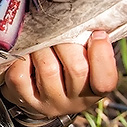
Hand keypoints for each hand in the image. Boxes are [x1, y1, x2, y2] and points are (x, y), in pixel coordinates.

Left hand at [1, 31, 117, 117]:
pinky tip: (25, 50)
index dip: (102, 55)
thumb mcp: (84, 62)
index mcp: (92, 92)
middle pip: (76, 69)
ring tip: (40, 37)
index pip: (105, 81)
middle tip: (60, 29)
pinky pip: (21, 73)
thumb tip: (92, 24)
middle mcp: (72, 102)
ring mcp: (46, 102)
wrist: (34, 93)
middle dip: (67, 43)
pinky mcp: (23, 97)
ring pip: (48, 68)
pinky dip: (22, 56)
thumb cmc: (63, 69)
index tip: (97, 34)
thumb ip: (89, 47)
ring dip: (43, 46)